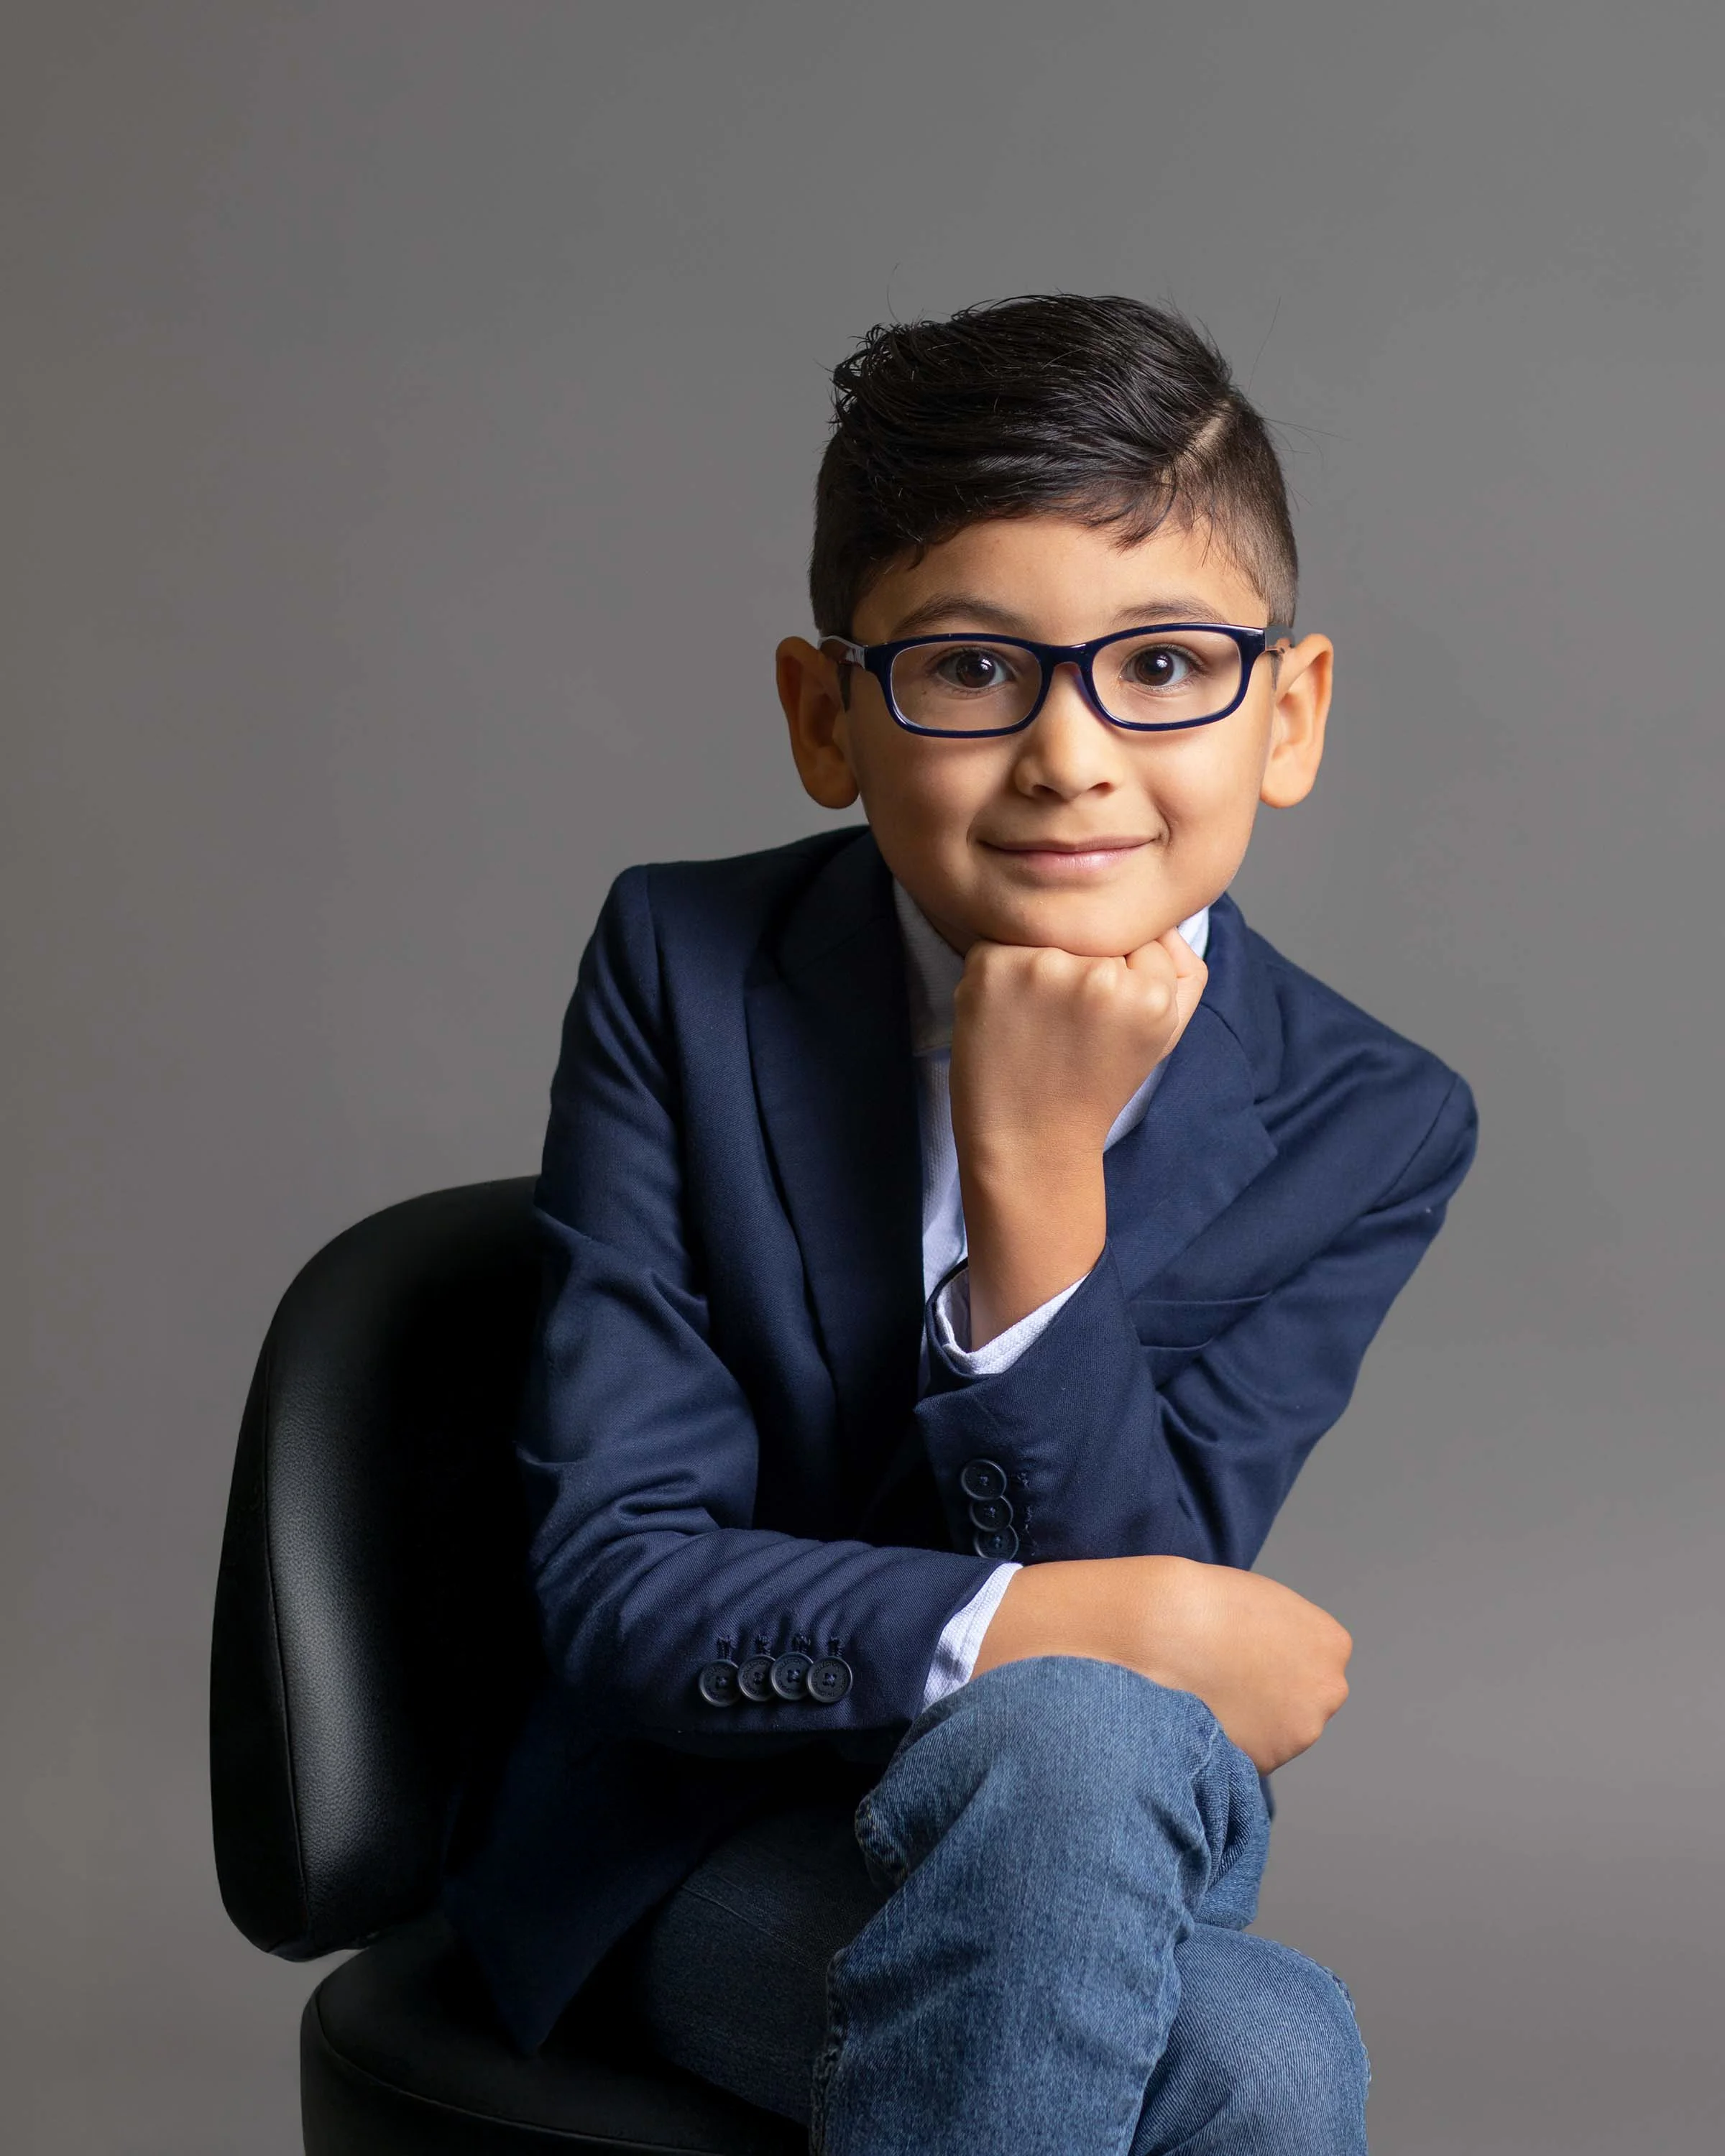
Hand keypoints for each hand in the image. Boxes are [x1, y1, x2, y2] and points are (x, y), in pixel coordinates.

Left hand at [950, 926, 1207, 1343]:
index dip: (1120, 973)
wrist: (1030, 1141)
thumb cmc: (1097, 1085)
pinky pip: (1000, 940)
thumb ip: (1185, 972)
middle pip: (1095, 930)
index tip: (1103, 1020)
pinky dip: (1001, 972)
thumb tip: (1167, 915)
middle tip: (1067, 1024)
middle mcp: (1100, 976)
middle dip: (1082, 964)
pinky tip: (1007, 1016)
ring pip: (1050, 930)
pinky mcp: (992, 968)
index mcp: (1151, 994)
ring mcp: (1042, 969)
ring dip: (1041, 963)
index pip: (1142, 936)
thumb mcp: (1164, 1035)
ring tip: (1037, 1021)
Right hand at [970, 1554, 1352, 1773]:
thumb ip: (1278, 1634)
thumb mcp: (1254, 1600)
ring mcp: (1296, 1735)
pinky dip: (1228, 1742)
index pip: (1314, 1657)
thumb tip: (1270, 1663)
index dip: (1273, 1653)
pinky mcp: (1259, 1765)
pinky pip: (1247, 1755)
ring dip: (1250, 1720)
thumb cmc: (1192, 1600)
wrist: (1147, 1630)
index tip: (1240, 1647)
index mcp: (1330, 1643)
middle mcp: (1325, 1693)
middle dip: (1270, 1692)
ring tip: (1203, 1693)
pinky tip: (1196, 1715)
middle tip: (1221, 1675)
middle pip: (1302, 1698)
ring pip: (1277, 1731)